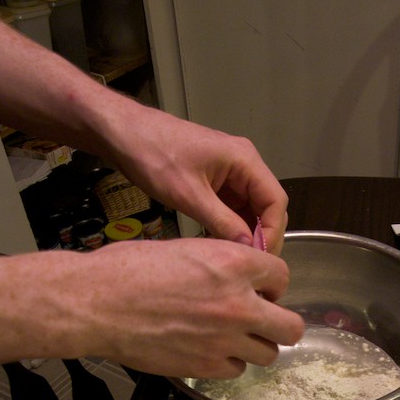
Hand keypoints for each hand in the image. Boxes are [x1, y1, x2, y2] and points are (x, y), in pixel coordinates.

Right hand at [72, 237, 303, 376]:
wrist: (97, 303)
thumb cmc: (130, 269)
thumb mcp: (185, 249)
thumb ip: (222, 264)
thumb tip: (241, 277)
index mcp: (234, 264)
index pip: (282, 276)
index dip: (272, 284)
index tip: (260, 289)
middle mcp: (238, 304)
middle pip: (290, 327)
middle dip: (279, 323)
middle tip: (261, 321)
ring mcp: (224, 340)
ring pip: (268, 354)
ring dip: (254, 346)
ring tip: (231, 337)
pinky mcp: (206, 367)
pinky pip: (236, 370)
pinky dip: (227, 362)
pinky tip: (208, 350)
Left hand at [101, 107, 288, 253]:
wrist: (124, 134)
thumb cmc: (154, 156)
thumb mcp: (189, 195)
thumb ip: (222, 222)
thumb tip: (247, 249)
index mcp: (245, 159)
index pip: (275, 201)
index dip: (272, 232)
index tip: (260, 258)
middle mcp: (244, 164)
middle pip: (267, 206)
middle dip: (261, 236)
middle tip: (249, 265)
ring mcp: (231, 172)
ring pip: (251, 209)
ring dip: (245, 233)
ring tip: (233, 258)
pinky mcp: (217, 180)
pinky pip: (233, 207)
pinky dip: (230, 226)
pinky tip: (219, 244)